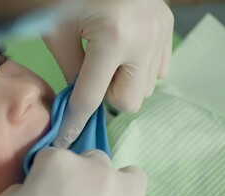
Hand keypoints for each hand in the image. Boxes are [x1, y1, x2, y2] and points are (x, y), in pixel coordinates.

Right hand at [0, 148, 162, 195]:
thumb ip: (15, 192)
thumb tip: (30, 192)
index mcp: (58, 163)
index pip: (51, 156)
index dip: (44, 176)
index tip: (40, 194)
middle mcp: (97, 171)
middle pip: (93, 161)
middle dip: (83, 177)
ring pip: (130, 177)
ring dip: (118, 188)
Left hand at [48, 0, 173, 147]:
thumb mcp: (57, 31)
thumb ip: (70, 70)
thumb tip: (77, 99)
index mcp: (113, 39)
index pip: (90, 97)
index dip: (75, 122)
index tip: (67, 139)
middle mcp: (144, 39)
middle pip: (129, 101)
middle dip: (106, 97)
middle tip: (90, 76)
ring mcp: (160, 33)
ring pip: (145, 87)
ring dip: (122, 83)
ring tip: (106, 58)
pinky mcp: (166, 27)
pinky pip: (158, 69)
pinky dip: (138, 70)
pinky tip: (123, 52)